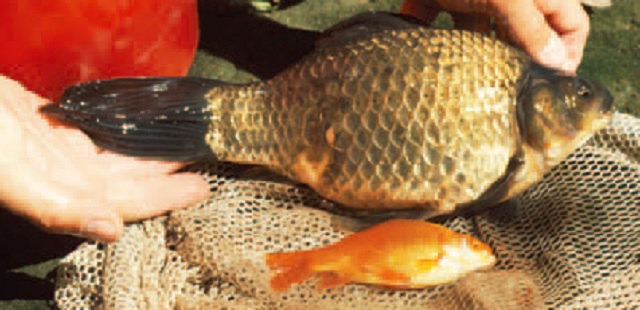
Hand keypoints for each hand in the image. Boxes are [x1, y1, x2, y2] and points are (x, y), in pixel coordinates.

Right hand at [0, 76, 209, 242]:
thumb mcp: (10, 174)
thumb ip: (56, 208)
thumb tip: (111, 230)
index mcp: (59, 193)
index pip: (125, 204)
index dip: (164, 200)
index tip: (201, 189)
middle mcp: (63, 176)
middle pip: (128, 182)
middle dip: (168, 178)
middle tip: (207, 166)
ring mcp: (55, 151)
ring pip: (116, 157)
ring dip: (150, 155)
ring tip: (185, 146)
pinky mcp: (48, 126)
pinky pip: (97, 134)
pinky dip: (123, 132)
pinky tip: (141, 127)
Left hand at [401, 0, 589, 72]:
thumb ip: (530, 28)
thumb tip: (557, 62)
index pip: (572, 24)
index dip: (568, 53)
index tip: (551, 83)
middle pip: (522, 32)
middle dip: (514, 58)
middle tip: (504, 85)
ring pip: (478, 30)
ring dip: (469, 50)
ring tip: (464, 73)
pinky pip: (436, 17)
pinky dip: (427, 32)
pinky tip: (419, 46)